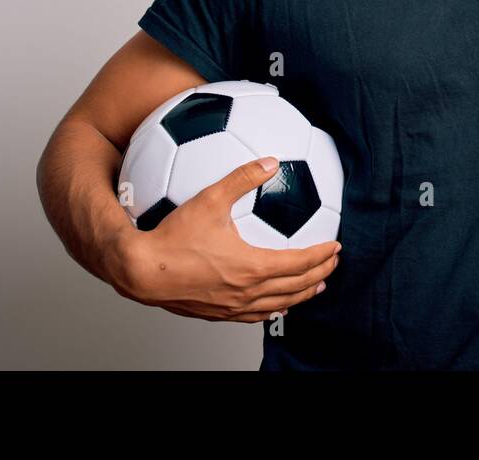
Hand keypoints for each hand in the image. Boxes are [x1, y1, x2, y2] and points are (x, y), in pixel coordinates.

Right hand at [107, 157, 340, 322]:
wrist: (141, 270)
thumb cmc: (172, 237)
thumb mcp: (210, 198)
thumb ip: (242, 178)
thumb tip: (268, 161)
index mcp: (252, 267)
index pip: (300, 263)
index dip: (322, 255)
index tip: (336, 246)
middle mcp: (247, 292)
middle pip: (296, 287)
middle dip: (319, 274)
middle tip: (333, 264)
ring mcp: (233, 307)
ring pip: (279, 305)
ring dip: (301, 295)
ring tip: (314, 288)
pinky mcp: (217, 313)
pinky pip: (255, 316)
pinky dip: (274, 309)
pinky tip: (275, 305)